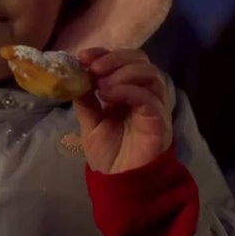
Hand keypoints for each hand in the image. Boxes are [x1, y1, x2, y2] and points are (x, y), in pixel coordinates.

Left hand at [73, 48, 172, 173]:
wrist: (120, 181)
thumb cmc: (109, 154)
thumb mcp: (90, 123)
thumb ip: (86, 101)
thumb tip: (75, 78)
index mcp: (128, 92)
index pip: (123, 60)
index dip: (104, 54)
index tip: (83, 57)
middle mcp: (144, 94)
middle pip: (140, 60)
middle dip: (115, 58)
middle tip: (94, 69)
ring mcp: (154, 106)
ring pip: (149, 73)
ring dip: (123, 72)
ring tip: (101, 84)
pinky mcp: (159, 120)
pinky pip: (148, 97)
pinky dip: (128, 90)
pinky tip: (109, 95)